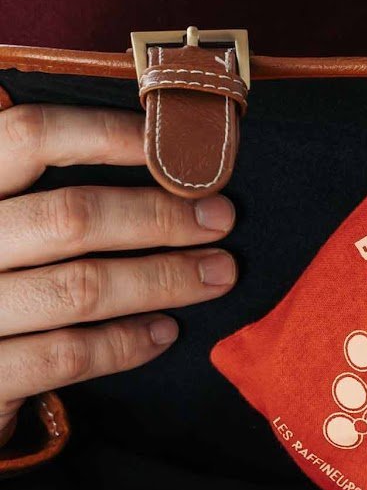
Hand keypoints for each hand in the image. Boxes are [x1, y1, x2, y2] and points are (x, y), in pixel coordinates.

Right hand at [0, 102, 238, 443]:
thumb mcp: (1, 233)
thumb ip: (43, 203)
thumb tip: (157, 170)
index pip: (27, 137)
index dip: (107, 136)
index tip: (177, 151)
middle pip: (69, 217)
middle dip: (158, 218)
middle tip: (221, 218)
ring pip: (80, 287)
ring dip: (162, 280)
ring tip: (217, 274)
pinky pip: (69, 354)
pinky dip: (126, 343)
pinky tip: (166, 332)